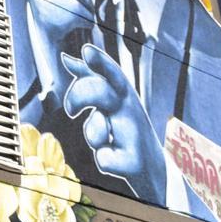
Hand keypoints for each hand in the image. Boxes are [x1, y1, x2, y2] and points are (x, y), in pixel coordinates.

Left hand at [61, 44, 165, 201]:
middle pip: (100, 93)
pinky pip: (103, 158)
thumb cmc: (127, 132)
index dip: (101, 63)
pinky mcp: (133, 163)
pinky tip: (119, 160)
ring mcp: (135, 137)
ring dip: (94, 135)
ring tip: (107, 141)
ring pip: (97, 128)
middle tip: (72, 110)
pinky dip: (105, 160)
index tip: (87, 51)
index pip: (114, 75)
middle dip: (78, 96)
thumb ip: (90, 79)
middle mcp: (132, 112)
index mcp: (125, 97)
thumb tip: (66, 57)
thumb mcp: (111, 103)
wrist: (155, 170)